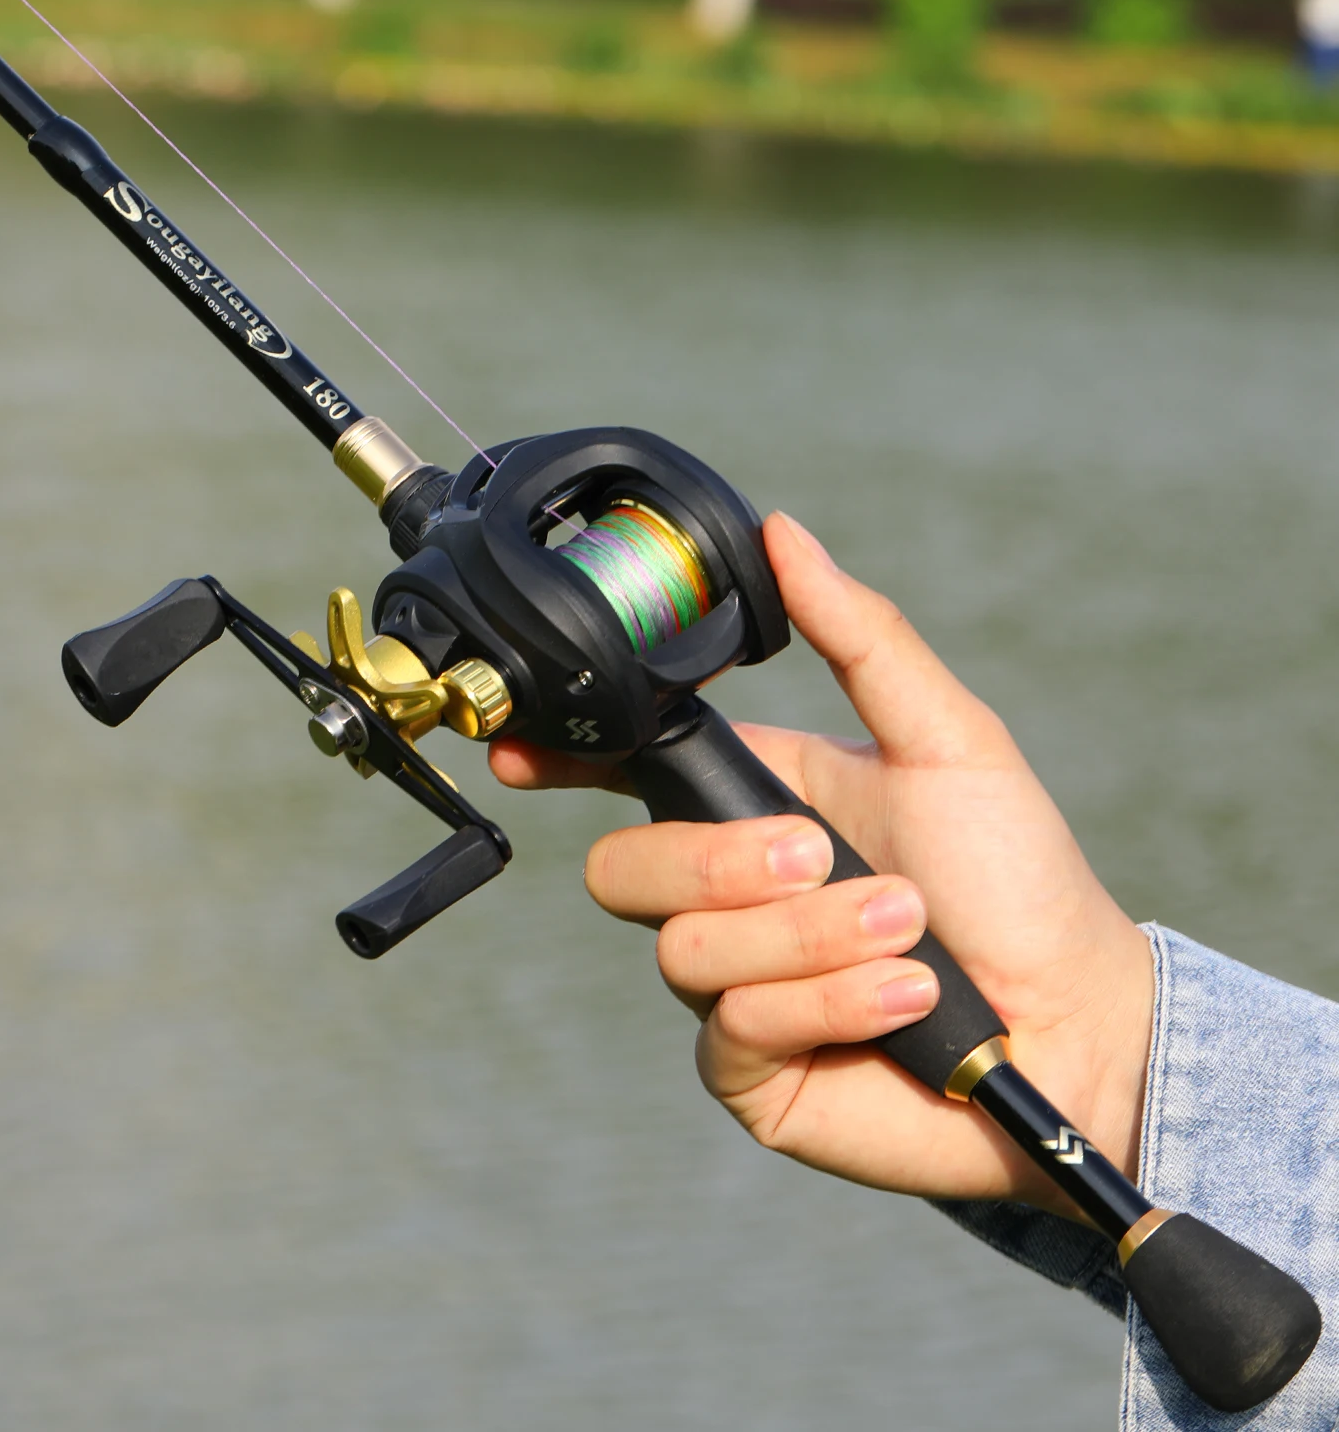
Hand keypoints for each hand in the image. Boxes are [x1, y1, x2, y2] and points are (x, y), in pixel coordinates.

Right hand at [489, 512, 1152, 1214]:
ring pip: (683, 951)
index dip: (567, 760)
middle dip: (720, 863)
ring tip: (905, 936)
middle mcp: (728, 897)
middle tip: (820, 859)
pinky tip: (901, 1000)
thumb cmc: (1017, 878)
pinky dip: (825, 1001)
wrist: (1078, 1026)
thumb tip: (782, 533)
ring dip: (805, 939)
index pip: (632, 775)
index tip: (524, 750)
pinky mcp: (752, 1070)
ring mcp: (734, 985)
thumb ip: (862, 638)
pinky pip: (733, 1030)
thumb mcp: (949, 741)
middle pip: (625, 869)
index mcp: (758, 804)